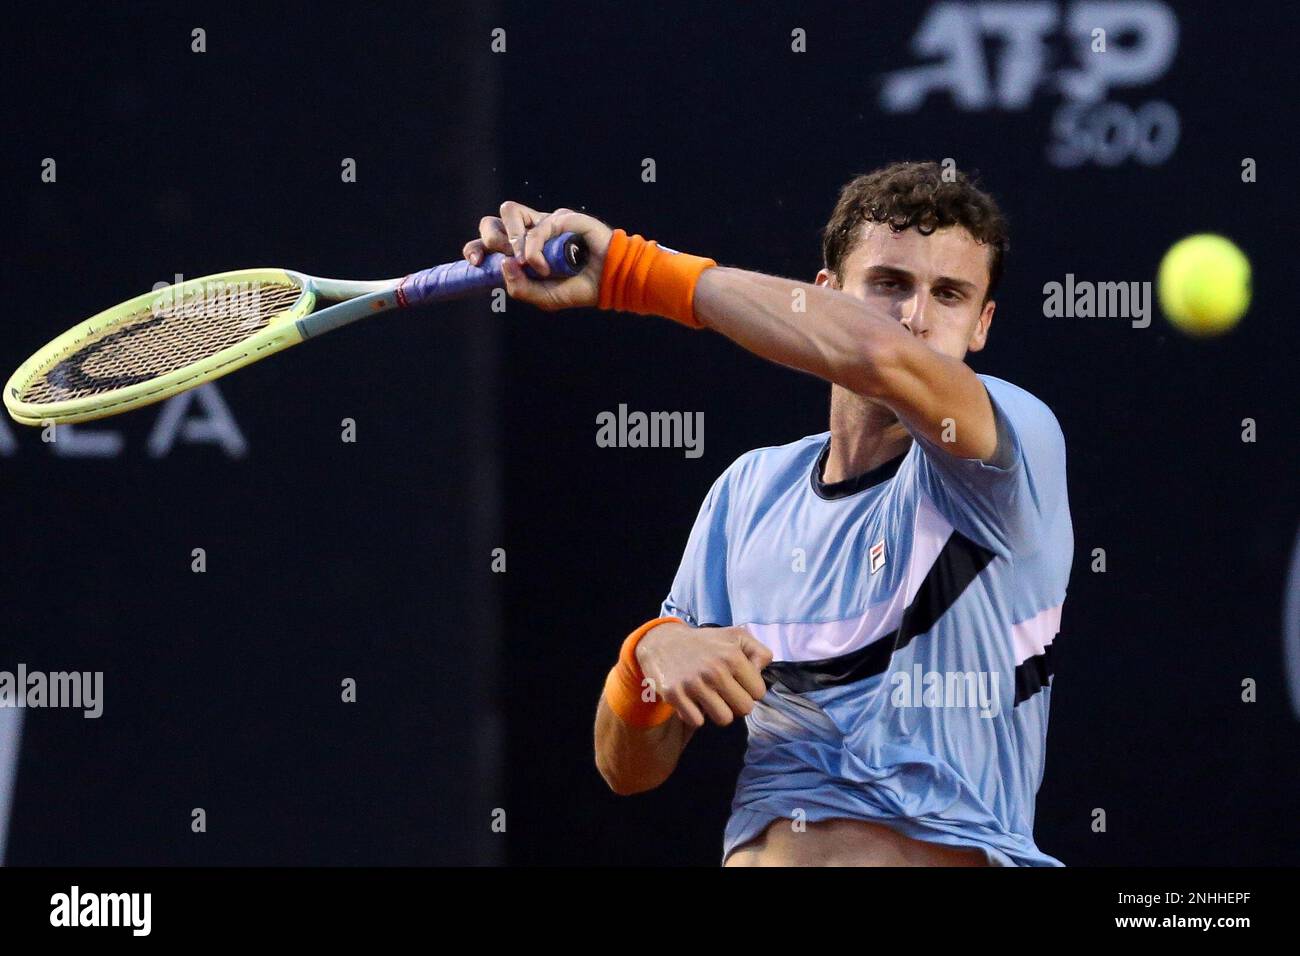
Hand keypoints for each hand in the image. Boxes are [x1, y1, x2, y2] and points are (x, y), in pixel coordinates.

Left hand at [463, 201, 612, 310]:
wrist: (609, 281)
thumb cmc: (579, 288)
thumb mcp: (544, 297)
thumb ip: (520, 287)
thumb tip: (502, 264)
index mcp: (521, 253)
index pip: (488, 244)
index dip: (475, 249)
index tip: (475, 263)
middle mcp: (528, 234)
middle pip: (491, 223)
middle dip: (488, 241)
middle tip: (504, 261)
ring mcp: (543, 223)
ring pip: (508, 211)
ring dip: (510, 238)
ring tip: (525, 261)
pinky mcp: (559, 218)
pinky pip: (535, 228)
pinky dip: (535, 252)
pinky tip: (547, 267)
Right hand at [635, 622, 771, 727]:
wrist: (663, 642)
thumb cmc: (706, 643)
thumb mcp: (736, 636)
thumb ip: (759, 652)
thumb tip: (761, 673)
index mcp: (732, 656)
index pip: (759, 693)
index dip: (750, 689)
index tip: (738, 682)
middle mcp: (714, 671)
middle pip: (744, 709)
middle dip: (737, 703)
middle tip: (725, 692)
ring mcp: (693, 684)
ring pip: (724, 719)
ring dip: (718, 711)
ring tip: (711, 698)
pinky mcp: (674, 695)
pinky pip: (697, 722)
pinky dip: (696, 715)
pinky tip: (692, 701)